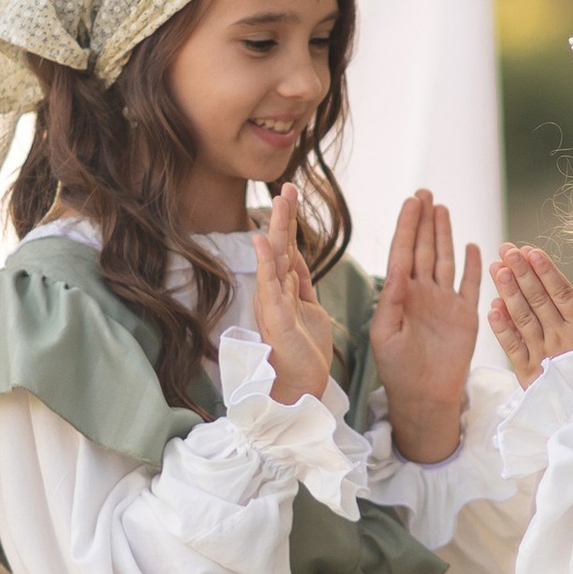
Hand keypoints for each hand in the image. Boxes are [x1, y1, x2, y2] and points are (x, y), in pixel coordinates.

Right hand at [251, 186, 336, 408]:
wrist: (300, 387)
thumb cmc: (303, 353)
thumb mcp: (309, 310)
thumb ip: (301, 285)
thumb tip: (296, 260)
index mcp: (286, 290)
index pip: (288, 248)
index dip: (290, 221)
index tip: (291, 193)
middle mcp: (275, 292)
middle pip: (280, 246)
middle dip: (284, 216)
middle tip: (288, 186)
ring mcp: (273, 303)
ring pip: (275, 259)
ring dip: (278, 229)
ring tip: (280, 202)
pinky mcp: (275, 318)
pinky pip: (270, 285)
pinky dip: (265, 262)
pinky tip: (263, 240)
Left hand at [371, 189, 482, 463]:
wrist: (425, 397)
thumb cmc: (397, 369)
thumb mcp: (385, 334)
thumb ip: (391, 301)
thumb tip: (396, 270)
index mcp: (400, 295)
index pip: (403, 252)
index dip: (407, 226)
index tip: (411, 202)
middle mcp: (422, 293)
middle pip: (423, 248)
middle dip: (423, 221)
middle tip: (424, 193)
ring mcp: (444, 302)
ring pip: (444, 258)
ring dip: (443, 234)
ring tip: (441, 208)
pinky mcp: (465, 314)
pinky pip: (470, 283)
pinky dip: (473, 265)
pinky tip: (471, 245)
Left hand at [489, 247, 572, 388]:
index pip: (561, 293)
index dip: (545, 271)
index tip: (531, 251)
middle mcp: (561, 338)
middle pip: (538, 300)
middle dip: (522, 272)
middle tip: (507, 249)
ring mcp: (543, 355)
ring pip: (523, 318)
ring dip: (508, 292)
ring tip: (496, 269)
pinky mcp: (529, 374)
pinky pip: (513, 348)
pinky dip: (502, 329)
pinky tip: (492, 309)